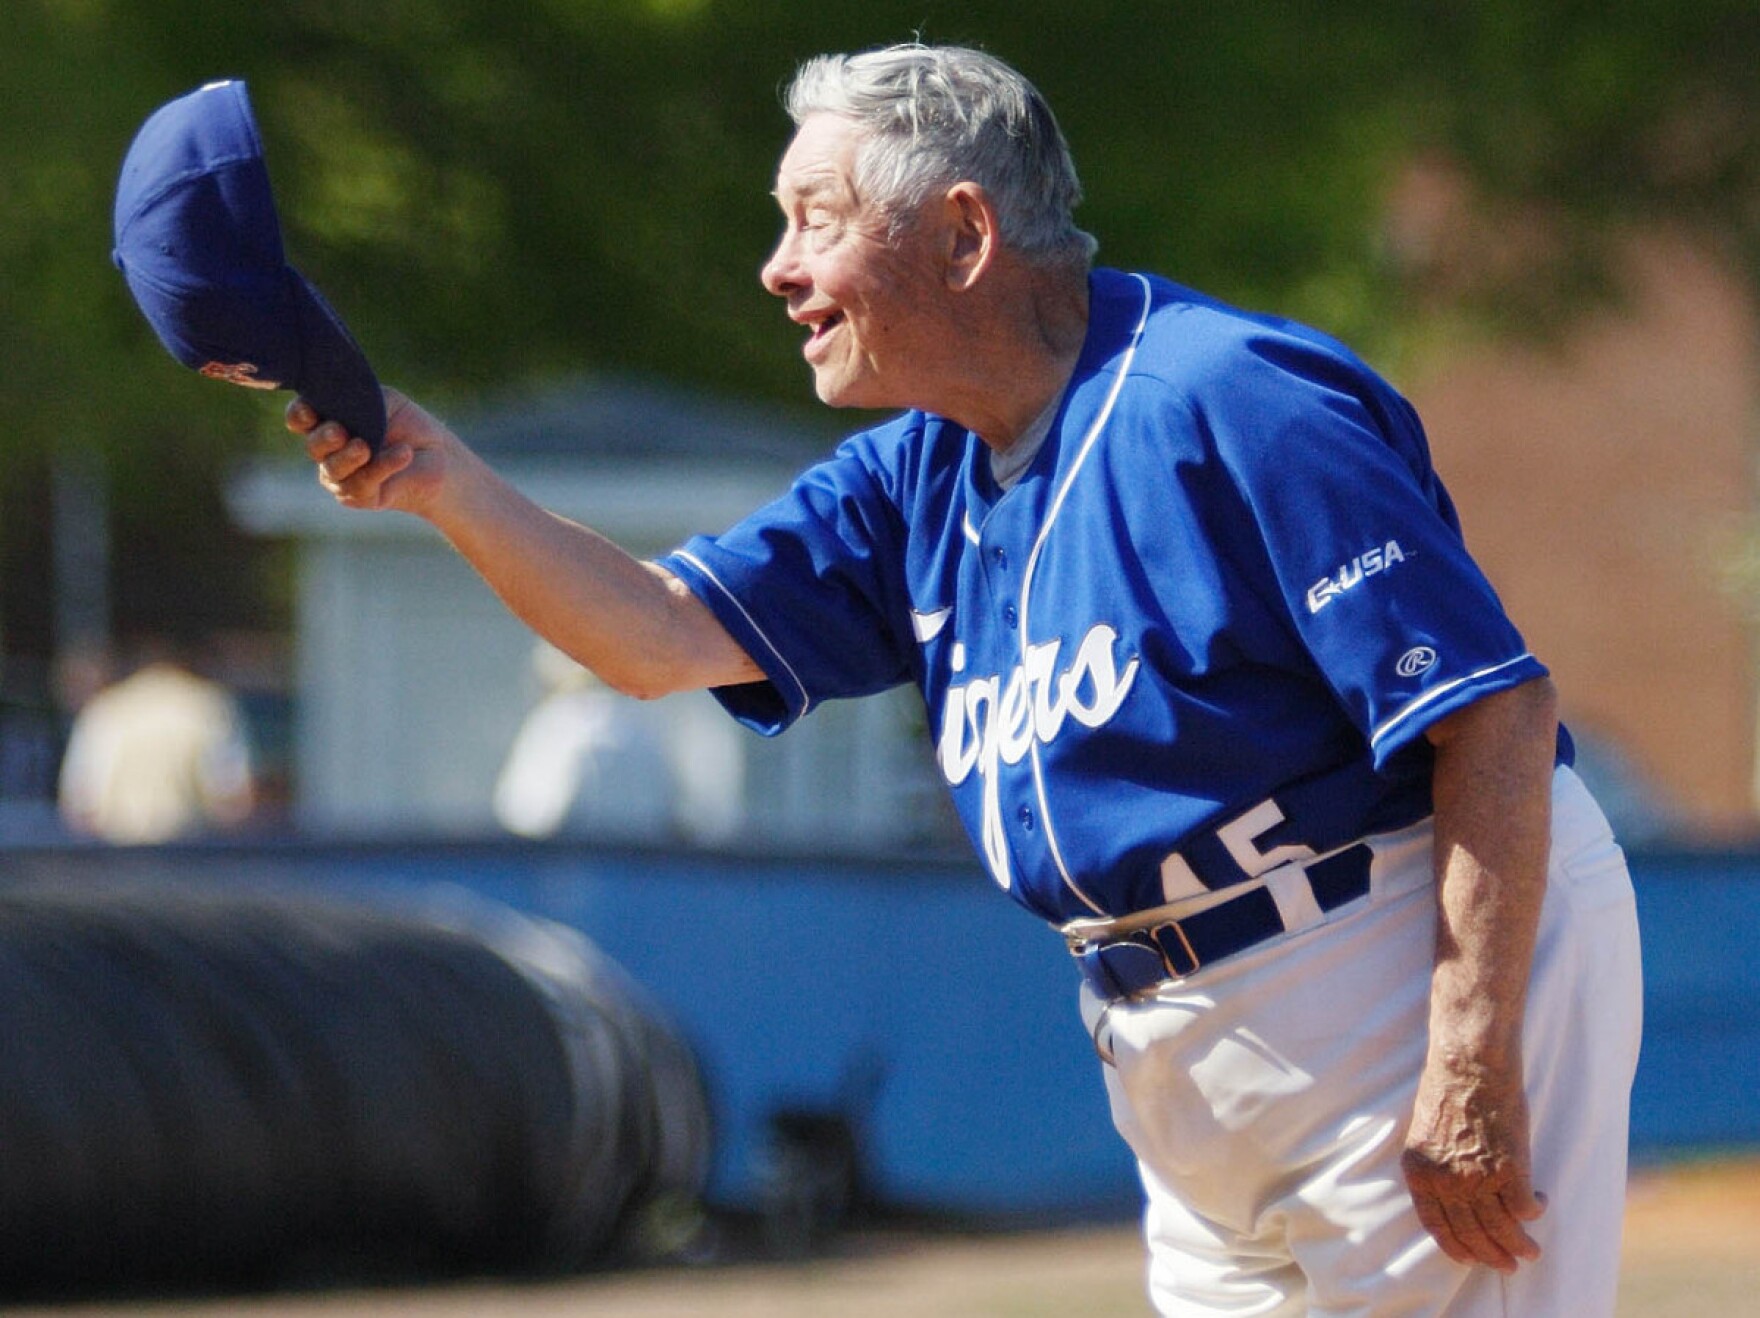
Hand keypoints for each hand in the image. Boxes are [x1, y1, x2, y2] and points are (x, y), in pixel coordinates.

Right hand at [285, 388, 458, 515]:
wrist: (440, 457)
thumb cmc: (409, 426)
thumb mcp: (385, 401)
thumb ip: (360, 397)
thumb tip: (339, 394)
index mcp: (327, 423)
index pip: (300, 419)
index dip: (299, 415)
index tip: (311, 410)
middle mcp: (328, 452)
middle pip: (313, 446)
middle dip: (323, 438)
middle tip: (340, 432)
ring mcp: (341, 477)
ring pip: (333, 470)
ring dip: (348, 457)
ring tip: (365, 447)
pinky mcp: (360, 497)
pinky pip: (361, 485)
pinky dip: (382, 467)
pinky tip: (403, 454)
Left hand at [1401, 1049, 1544, 1272]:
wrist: (1469, 1063)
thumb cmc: (1447, 1087)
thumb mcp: (1425, 1131)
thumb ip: (1435, 1164)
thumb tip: (1451, 1191)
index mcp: (1418, 1172)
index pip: (1435, 1225)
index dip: (1454, 1246)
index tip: (1469, 1259)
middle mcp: (1445, 1182)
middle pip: (1470, 1233)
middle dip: (1491, 1255)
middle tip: (1507, 1264)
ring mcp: (1477, 1179)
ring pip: (1501, 1228)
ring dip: (1518, 1244)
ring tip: (1530, 1251)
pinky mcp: (1509, 1169)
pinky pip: (1524, 1207)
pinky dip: (1534, 1212)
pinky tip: (1540, 1205)